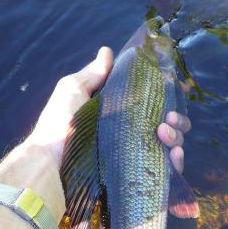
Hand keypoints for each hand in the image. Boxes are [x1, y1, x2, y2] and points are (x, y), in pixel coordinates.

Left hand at [14, 47, 189, 221]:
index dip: (166, 98)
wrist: (50, 164)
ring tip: (163, 133)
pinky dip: (176, 163)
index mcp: (120, 114)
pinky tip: (173, 155)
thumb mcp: (72, 91)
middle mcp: (132, 135)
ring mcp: (136, 157)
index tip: (172, 92)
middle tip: (168, 118)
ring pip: (170, 147)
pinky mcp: (137, 177)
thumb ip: (92, 75)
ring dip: (176, 136)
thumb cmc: (59, 124)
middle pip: (168, 126)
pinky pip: (165, 172)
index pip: (152, 105)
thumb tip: (107, 51)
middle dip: (177, 120)